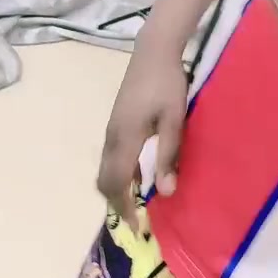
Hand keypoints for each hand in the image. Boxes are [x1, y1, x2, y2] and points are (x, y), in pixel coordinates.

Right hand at [97, 50, 187, 230]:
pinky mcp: (116, 122)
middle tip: (136, 217)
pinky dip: (119, 173)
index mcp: (125, 139)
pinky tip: (138, 175)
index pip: (116, 183)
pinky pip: (111, 157)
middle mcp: (112, 137)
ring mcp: (111, 129)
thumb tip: (165, 193)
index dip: (123, 207)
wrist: (153, 51)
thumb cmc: (167, 84)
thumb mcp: (174, 120)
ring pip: (105, 169)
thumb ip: (169, 156)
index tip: (135, 226)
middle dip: (116, 202)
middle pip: (104, 179)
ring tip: (137, 202)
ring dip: (117, 188)